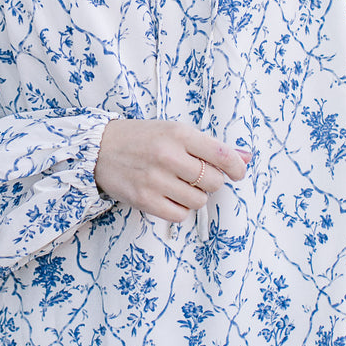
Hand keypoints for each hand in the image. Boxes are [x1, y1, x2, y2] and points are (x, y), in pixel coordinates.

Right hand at [94, 118, 249, 222]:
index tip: (238, 173)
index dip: (236, 167)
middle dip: (211, 182)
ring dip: (195, 197)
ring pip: (199, 201)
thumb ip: (209, 146)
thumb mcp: (174, 131)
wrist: (99, 148)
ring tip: (180, 185)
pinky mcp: (144, 199)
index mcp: (178, 133)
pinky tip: (170, 197)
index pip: (222, 154)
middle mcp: (168, 155)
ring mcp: (155, 179)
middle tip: (196, 176)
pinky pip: (180, 215)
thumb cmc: (142, 138)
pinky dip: (180, 209)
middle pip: (214, 181)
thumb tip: (245, 158)